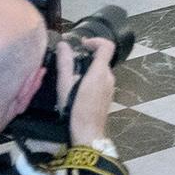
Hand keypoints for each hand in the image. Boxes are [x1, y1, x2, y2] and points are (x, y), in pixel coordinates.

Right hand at [60, 33, 118, 147]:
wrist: (88, 133)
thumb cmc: (75, 109)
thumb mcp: (65, 85)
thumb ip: (65, 63)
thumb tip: (64, 44)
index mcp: (101, 72)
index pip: (107, 46)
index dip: (96, 41)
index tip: (82, 45)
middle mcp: (110, 77)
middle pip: (102, 58)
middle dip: (87, 56)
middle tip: (70, 60)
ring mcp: (111, 87)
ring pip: (101, 70)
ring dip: (88, 68)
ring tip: (71, 76)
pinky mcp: (108, 95)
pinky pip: (101, 80)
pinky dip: (91, 78)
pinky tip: (77, 88)